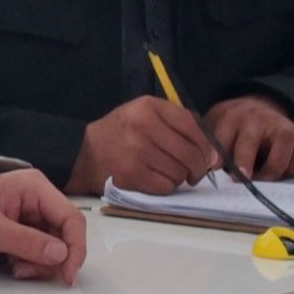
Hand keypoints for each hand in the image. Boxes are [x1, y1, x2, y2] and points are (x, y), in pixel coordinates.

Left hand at [0, 168, 86, 285]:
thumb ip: (26, 242)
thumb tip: (61, 255)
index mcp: (34, 187)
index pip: (71, 217)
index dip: (75, 248)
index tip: (67, 275)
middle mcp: (39, 196)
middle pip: (66, 234)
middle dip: (52, 259)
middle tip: (26, 272)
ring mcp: (34, 211)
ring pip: (55, 245)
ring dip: (40, 263)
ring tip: (16, 268)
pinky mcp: (27, 225)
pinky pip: (42, 247)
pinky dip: (32, 261)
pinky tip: (14, 263)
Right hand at [66, 95, 218, 195]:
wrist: (82, 153)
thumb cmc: (118, 133)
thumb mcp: (142, 114)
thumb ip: (174, 122)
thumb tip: (210, 150)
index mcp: (148, 106)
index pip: (191, 125)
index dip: (206, 145)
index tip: (210, 157)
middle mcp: (143, 126)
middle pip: (189, 152)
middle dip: (198, 167)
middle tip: (194, 174)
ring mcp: (136, 151)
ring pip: (179, 171)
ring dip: (180, 178)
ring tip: (169, 174)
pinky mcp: (131, 174)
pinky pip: (165, 186)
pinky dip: (166, 187)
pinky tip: (156, 181)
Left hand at [205, 94, 293, 180]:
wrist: (264, 107)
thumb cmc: (234, 125)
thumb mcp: (216, 124)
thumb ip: (208, 143)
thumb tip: (199, 168)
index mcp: (232, 115)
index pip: (223, 134)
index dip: (218, 153)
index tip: (214, 168)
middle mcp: (259, 119)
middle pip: (249, 143)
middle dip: (243, 162)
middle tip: (239, 179)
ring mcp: (283, 129)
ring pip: (278, 159)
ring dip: (268, 175)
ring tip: (258, 181)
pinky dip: (288, 174)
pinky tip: (276, 174)